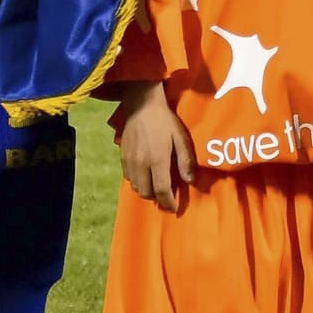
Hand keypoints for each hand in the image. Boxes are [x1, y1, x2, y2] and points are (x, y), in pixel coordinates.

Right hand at [118, 81, 196, 210]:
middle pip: (146, 193)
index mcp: (157, 160)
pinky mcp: (122, 157)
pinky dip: (137, 181)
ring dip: (146, 190)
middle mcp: (141, 164)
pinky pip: (128, 178)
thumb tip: (189, 181)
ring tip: (157, 184)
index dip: (168, 203)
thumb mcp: (181, 138)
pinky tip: (146, 174)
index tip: (174, 208)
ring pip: (136, 187)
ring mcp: (129, 161)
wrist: (142, 105)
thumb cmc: (165, 120)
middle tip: (167, 195)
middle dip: (157, 198)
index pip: (162, 191)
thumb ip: (185, 161)